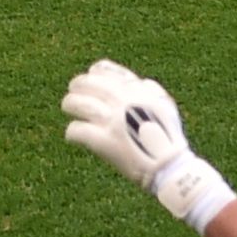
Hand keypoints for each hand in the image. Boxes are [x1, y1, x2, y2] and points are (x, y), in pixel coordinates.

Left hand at [62, 58, 234, 227]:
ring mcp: (112, 121)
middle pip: (87, 84)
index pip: (104, 71)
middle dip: (76, 87)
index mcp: (136, 89)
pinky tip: (74, 135)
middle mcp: (123, 101)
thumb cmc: (168, 136)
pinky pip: (77, 131)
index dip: (93, 74)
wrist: (168, 165)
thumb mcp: (165, 104)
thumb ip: (150, 90)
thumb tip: (136, 81)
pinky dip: (72, 132)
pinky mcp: (103, 142)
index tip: (89, 78)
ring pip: (78, 104)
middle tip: (72, 94)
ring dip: (70, 104)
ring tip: (68, 109)